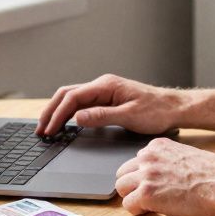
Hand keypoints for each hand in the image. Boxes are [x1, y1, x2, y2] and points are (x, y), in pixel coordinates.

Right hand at [35, 74, 191, 135]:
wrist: (174, 108)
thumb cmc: (157, 111)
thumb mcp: (129, 116)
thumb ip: (102, 116)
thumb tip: (77, 118)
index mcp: (106, 85)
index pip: (72, 97)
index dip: (58, 114)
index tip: (49, 129)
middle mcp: (103, 85)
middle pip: (67, 94)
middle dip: (51, 111)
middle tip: (40, 129)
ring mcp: (105, 91)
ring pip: (73, 98)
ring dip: (58, 111)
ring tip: (47, 127)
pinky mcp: (108, 99)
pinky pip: (82, 103)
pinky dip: (69, 113)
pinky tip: (65, 124)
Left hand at [114, 138, 214, 215]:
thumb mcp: (186, 156)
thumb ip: (168, 161)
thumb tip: (161, 175)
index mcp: (158, 146)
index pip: (136, 161)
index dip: (144, 176)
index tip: (155, 185)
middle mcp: (148, 157)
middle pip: (123, 173)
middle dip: (132, 186)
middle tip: (148, 197)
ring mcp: (146, 175)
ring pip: (121, 188)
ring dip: (133, 198)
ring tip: (152, 206)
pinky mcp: (147, 194)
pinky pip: (128, 205)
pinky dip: (139, 211)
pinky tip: (155, 212)